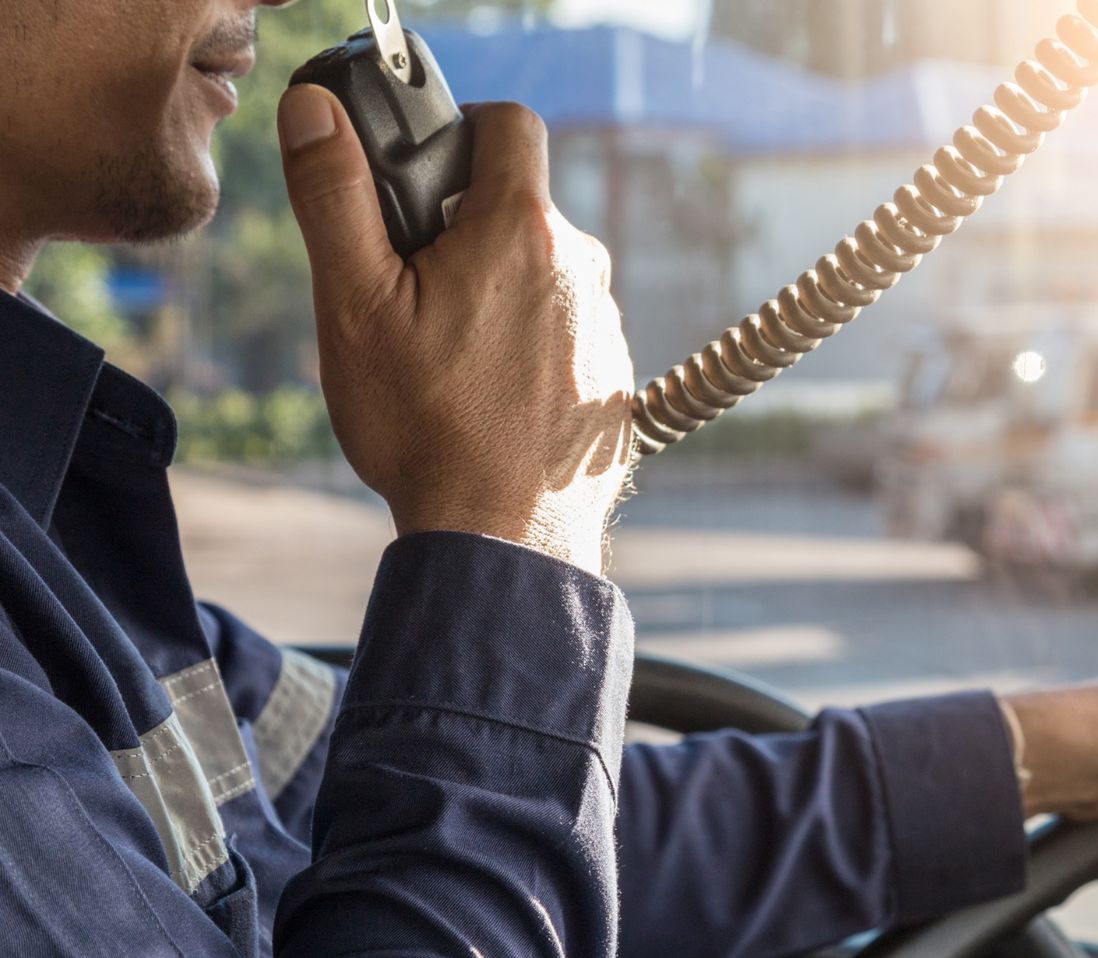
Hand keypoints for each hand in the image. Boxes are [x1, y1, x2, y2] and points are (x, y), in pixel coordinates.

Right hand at [277, 88, 634, 574]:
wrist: (502, 536)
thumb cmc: (426, 426)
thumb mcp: (356, 306)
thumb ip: (335, 196)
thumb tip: (315, 112)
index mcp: (523, 232)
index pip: (509, 125)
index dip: (458, 133)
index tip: (418, 180)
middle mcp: (582, 270)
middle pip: (519, 207)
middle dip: (463, 228)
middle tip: (410, 290)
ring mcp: (606, 327)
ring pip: (541, 274)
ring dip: (495, 291)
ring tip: (446, 356)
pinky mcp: (612, 379)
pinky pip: (562, 331)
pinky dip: (526, 345)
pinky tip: (487, 396)